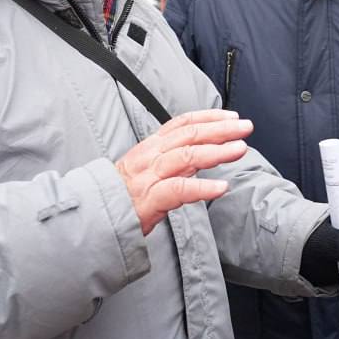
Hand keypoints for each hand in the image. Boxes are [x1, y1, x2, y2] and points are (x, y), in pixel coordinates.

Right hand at [115, 108, 252, 234]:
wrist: (92, 221)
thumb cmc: (123, 197)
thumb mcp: (147, 172)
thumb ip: (174, 162)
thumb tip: (203, 153)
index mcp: (150, 147)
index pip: (181, 124)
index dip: (208, 117)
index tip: (232, 117)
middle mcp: (149, 157)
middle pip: (188, 135)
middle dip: (220, 129)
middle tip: (246, 127)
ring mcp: (148, 178)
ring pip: (186, 157)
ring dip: (216, 151)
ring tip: (240, 149)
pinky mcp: (148, 201)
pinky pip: (178, 191)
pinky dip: (202, 188)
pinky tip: (222, 187)